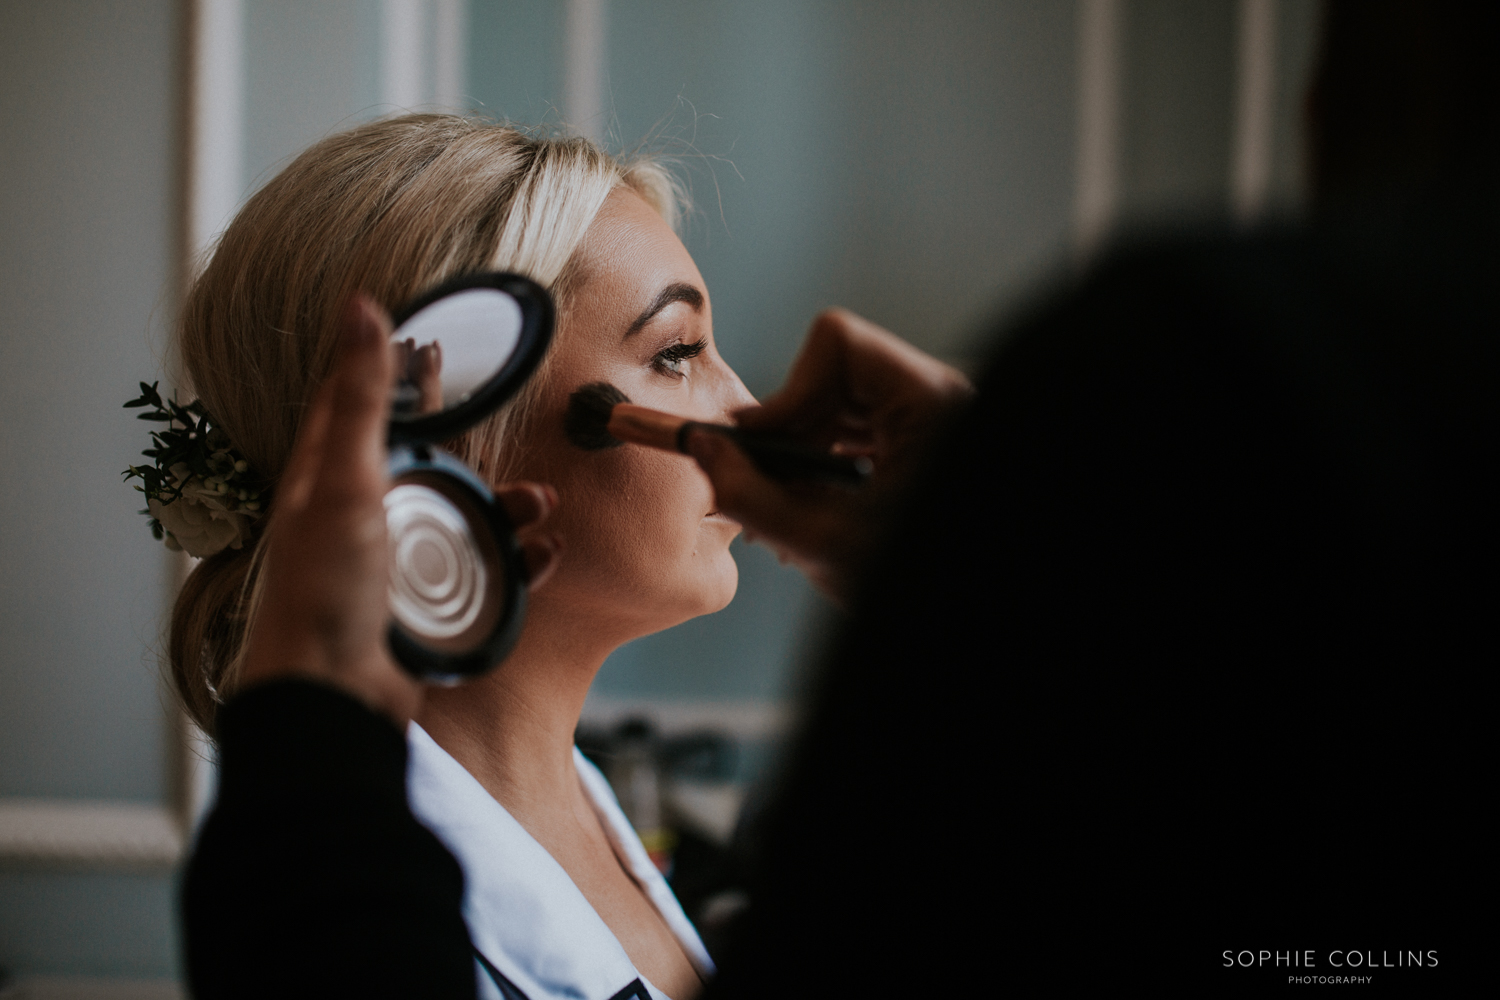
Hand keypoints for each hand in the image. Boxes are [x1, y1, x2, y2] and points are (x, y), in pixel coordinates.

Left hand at [240, 295, 560, 725]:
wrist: (334, 695)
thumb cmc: (321, 590)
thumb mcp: (345, 481)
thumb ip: (364, 398)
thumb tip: (360, 306)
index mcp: (331, 478)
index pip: (361, 407)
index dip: (395, 372)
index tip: (432, 342)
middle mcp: (365, 517)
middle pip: (431, 465)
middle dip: (476, 448)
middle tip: (512, 427)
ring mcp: (400, 564)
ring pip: (469, 520)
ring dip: (510, 509)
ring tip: (542, 503)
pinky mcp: (432, 606)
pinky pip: (490, 574)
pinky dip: (522, 564)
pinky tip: (545, 555)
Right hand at [687, 308, 971, 601]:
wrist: (945, 619)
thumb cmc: (909, 584)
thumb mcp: (821, 543)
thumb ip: (748, 495)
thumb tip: (701, 447)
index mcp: (931, 402)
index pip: (839, 345)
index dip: (789, 388)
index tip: (760, 440)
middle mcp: (935, 397)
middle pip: (833, 374)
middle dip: (789, 430)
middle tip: (761, 480)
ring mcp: (930, 417)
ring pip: (839, 401)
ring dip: (801, 450)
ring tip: (788, 504)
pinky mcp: (920, 439)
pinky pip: (856, 425)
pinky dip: (823, 460)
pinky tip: (814, 505)